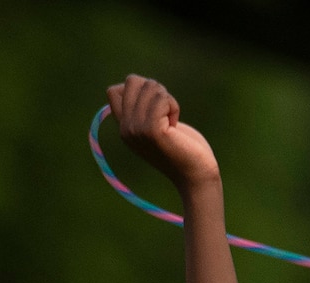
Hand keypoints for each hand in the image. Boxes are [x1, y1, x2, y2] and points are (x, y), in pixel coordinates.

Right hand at [107, 74, 218, 191]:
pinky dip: (173, 106)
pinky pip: (162, 98)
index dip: (137, 90)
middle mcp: (126, 130)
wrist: (196, 175)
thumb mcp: (154, 124)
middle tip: (165, 114)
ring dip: (167, 99)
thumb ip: (140, 108)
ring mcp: (137, 130)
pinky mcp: (152, 130)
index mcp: (124, 129)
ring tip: (171, 122)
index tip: (153, 110)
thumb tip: (132, 80)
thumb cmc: (182, 147)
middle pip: (132, 82)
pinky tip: (175, 124)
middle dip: (154, 90)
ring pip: (149, 86)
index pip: (113, 91)